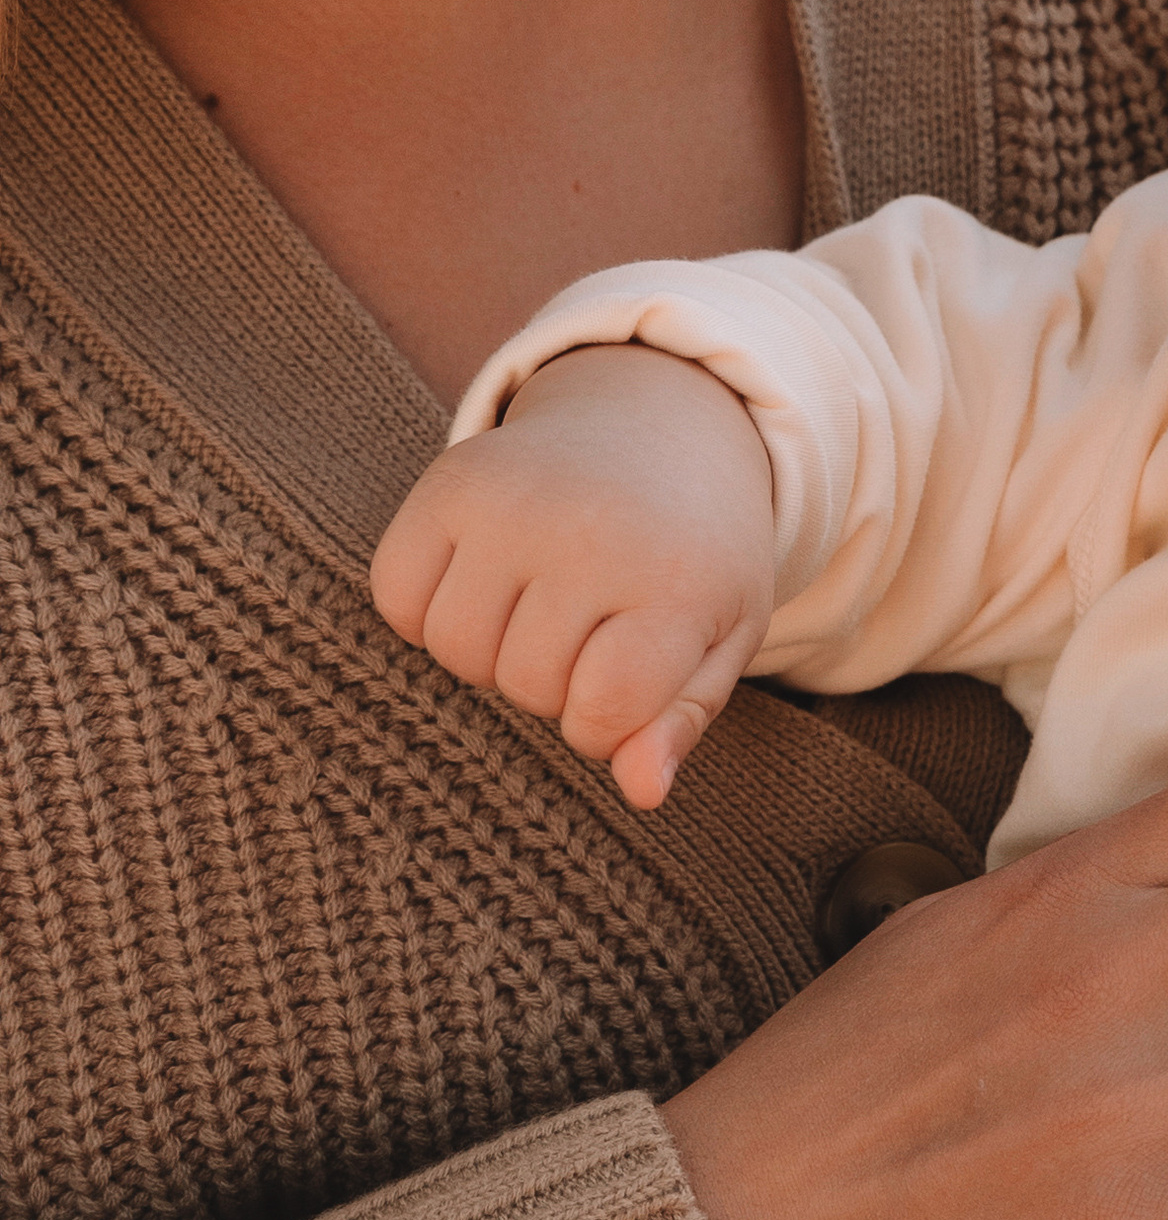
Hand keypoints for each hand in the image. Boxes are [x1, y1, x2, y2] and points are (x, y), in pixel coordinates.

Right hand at [371, 345, 778, 806]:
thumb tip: (642, 793)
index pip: (602, 710)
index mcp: (677, 579)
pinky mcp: (449, 479)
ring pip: (454, 649)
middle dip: (554, 683)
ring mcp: (514, 499)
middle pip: (527, 684)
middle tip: (588, 627)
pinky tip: (485, 580)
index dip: (604, 724)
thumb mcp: (718, 637)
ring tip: (538, 605)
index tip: (625, 686)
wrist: (659, 426)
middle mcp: (592, 531)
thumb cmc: (692, 557)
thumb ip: (679, 720)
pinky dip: (427, 611)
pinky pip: (396, 597)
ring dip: (490, 653)